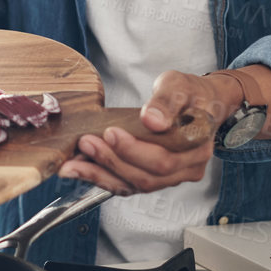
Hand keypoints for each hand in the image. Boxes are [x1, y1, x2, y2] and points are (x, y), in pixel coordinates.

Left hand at [56, 69, 227, 194]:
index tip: (110, 132)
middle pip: (147, 176)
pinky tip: (79, 170)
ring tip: (73, 164)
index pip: (164, 159)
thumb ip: (166, 101)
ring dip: (100, 174)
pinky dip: (100, 178)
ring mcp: (171, 177)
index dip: (134, 150)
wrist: (197, 102)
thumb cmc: (189, 93)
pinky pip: (126, 184)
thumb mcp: (179, 85)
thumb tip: (152, 120)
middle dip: (112, 160)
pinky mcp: (153, 177)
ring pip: (134, 184)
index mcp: (196, 147)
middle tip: (86, 142)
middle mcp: (187, 168)